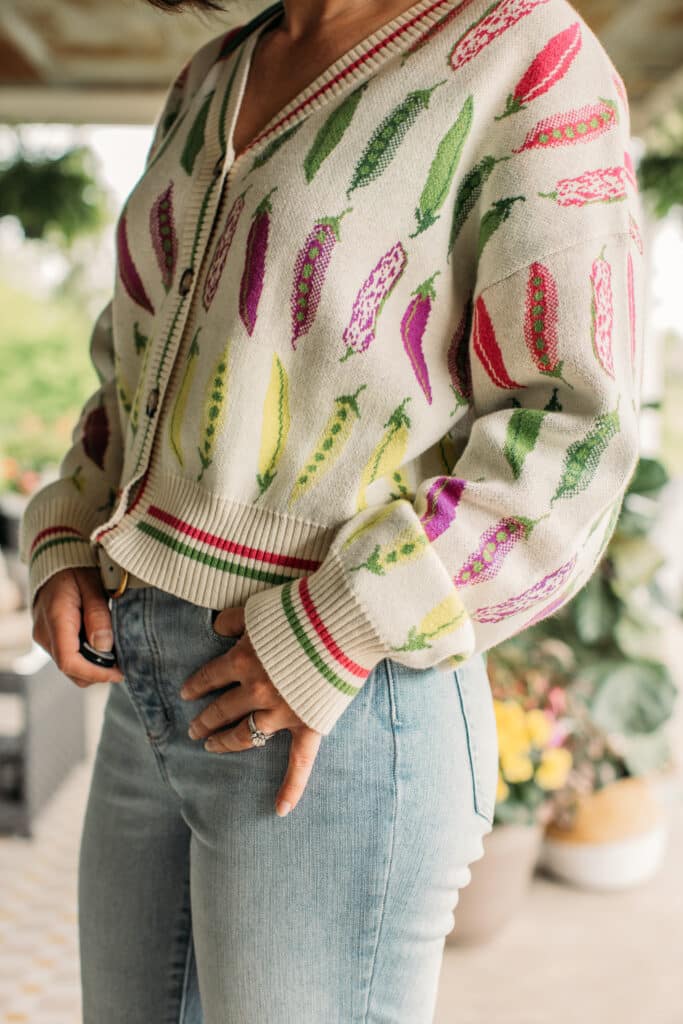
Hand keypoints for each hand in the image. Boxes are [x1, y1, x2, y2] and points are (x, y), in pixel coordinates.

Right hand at [32, 567, 123, 686]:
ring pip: (70, 665)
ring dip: (93, 665)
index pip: (70, 662)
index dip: (96, 673)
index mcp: (55, 620)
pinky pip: (68, 654)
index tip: (119, 672)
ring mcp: (44, 636)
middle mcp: (45, 633)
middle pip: (70, 670)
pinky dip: (86, 656)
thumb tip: (104, 646)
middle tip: (123, 663)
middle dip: (98, 672)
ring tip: (115, 651)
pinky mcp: (49, 636)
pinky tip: (102, 642)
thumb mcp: (92, 585)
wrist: (55, 557)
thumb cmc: (75, 567)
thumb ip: (98, 615)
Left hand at [180, 605, 321, 816]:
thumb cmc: (302, 609)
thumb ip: (234, 619)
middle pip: (222, 709)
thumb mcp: (260, 607)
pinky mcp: (309, 724)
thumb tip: (216, 627)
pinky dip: (291, 787)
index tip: (186, 694)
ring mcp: (281, 711)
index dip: (196, 686)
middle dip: (205, 720)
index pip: (210, 677)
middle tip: (194, 729)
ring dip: (226, 743)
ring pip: (245, 735)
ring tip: (212, 747)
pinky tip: (280, 809)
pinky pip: (300, 762)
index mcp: (242, 660)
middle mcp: (256, 690)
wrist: (342, 621)